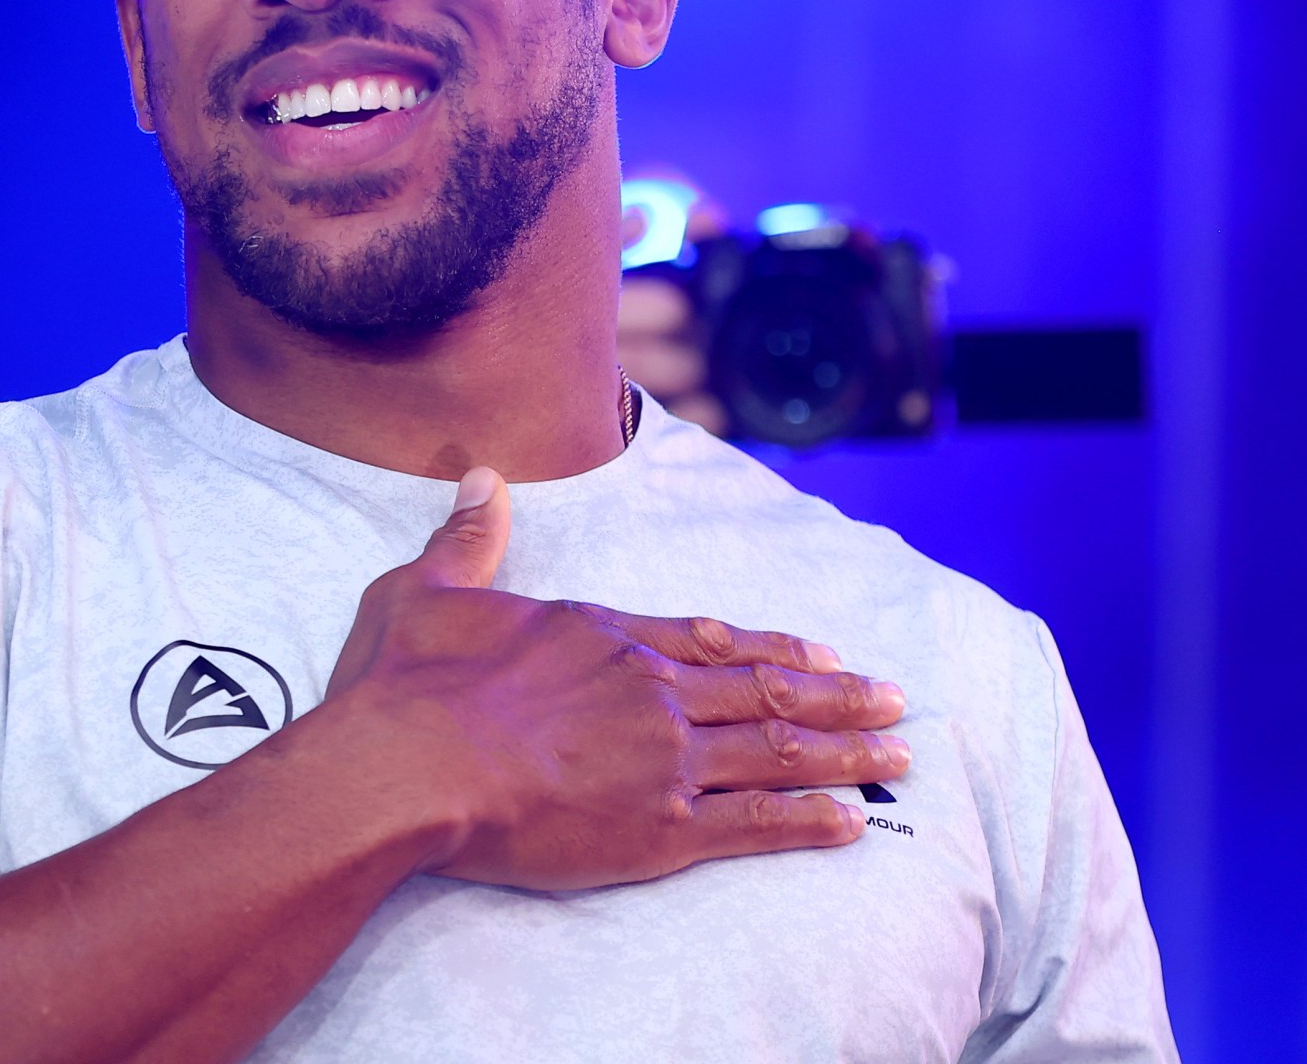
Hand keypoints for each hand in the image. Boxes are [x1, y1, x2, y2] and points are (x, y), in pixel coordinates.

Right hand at [326, 468, 908, 891]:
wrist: (409, 765)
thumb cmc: (409, 684)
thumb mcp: (427, 590)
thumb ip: (467, 539)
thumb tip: (482, 478)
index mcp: (603, 637)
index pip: (709, 638)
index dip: (771, 647)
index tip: (820, 651)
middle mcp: (650, 691)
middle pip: (764, 689)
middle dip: (838, 694)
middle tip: (895, 698)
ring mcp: (663, 759)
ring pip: (777, 749)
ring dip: (845, 750)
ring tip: (898, 753)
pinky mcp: (660, 828)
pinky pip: (757, 822)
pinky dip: (811, 820)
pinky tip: (853, 821)